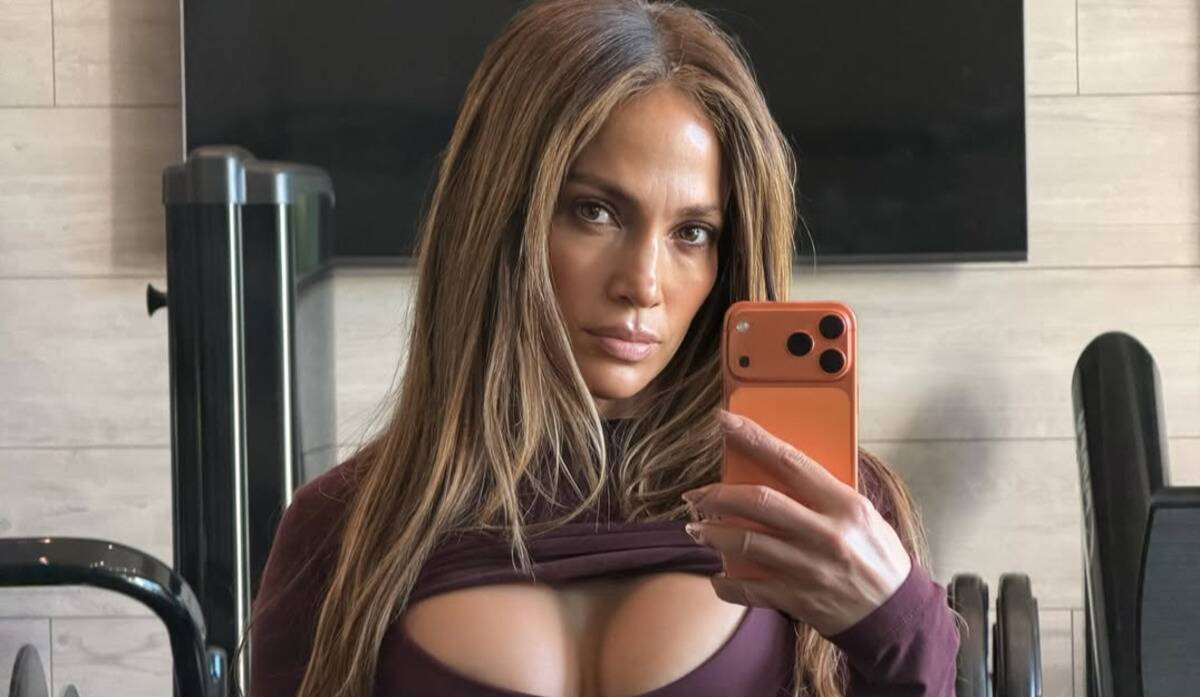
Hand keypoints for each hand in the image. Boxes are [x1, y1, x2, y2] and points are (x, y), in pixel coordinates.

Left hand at [680, 408, 912, 636]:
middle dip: (718, 495)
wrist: (895, 613)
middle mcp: (826, 533)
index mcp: (843, 504)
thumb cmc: (875, 555)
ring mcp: (810, 568)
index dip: (753, 438)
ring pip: (746, 543)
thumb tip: (776, 466)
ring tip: (697, 529)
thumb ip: (822, 492)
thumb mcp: (860, 513)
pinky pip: (749, 589)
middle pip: (759, 502)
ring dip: (712, 534)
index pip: (790, 461)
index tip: (724, 420)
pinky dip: (725, 583)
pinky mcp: (798, 599)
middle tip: (696, 496)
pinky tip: (717, 576)